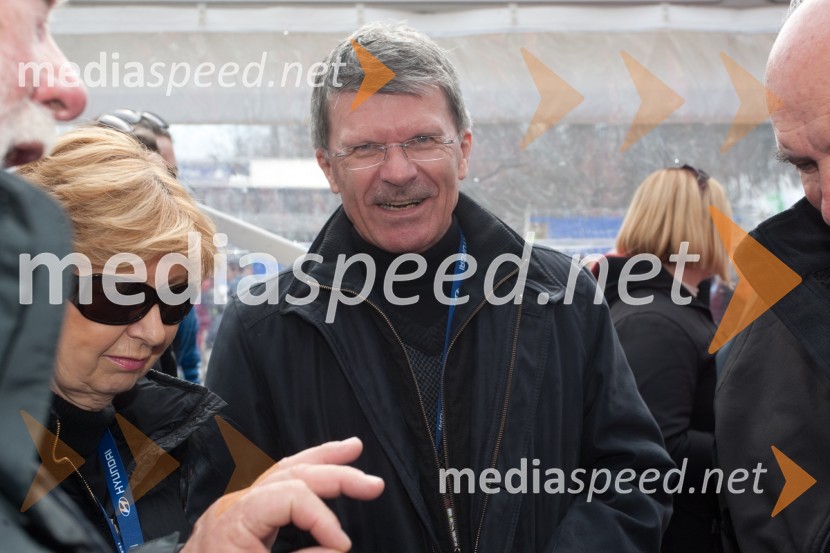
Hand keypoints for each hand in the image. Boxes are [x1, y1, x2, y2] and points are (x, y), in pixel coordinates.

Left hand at [183, 437, 383, 552]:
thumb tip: (335, 549)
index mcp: (234, 520)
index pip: (291, 496)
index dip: (323, 517)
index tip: (342, 546)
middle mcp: (233, 505)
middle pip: (292, 473)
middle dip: (336, 473)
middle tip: (373, 485)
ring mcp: (234, 508)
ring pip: (282, 469)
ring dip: (321, 460)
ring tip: (352, 449)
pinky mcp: (238, 518)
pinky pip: (274, 484)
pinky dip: (302, 474)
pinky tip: (319, 468)